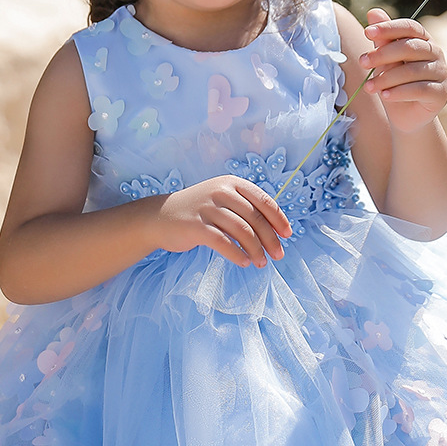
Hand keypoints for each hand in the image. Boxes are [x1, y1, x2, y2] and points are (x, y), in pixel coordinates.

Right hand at [156, 175, 292, 267]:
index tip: (287, 235)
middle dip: (270, 239)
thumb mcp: (222, 200)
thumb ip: (245, 208)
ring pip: (242, 231)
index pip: (264, 200)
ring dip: (256, 250)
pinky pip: (223, 242)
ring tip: (261, 262)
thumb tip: (274, 229)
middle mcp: (220, 191)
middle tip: (278, 255)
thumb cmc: (198, 212)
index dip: (278, 219)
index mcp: (231, 183)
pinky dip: (237, 254)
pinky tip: (244, 262)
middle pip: (255, 218)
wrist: (159, 217)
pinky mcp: (196, 226)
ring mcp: (207, 208)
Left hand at [358, 8, 446, 134]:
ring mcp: (441, 73)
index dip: (389, 28)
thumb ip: (382, 40)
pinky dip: (399, 92)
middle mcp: (436, 53)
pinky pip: (419, 90)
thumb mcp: (385, 61)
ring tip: (368, 86)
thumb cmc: (395, 84)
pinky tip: (384, 95)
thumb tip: (373, 12)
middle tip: (362, 62)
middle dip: (383, 54)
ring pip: (412, 71)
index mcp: (423, 40)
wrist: (406, 116)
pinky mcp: (441, 94)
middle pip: (409, 47)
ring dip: (386, 78)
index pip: (409, 27)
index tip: (367, 32)